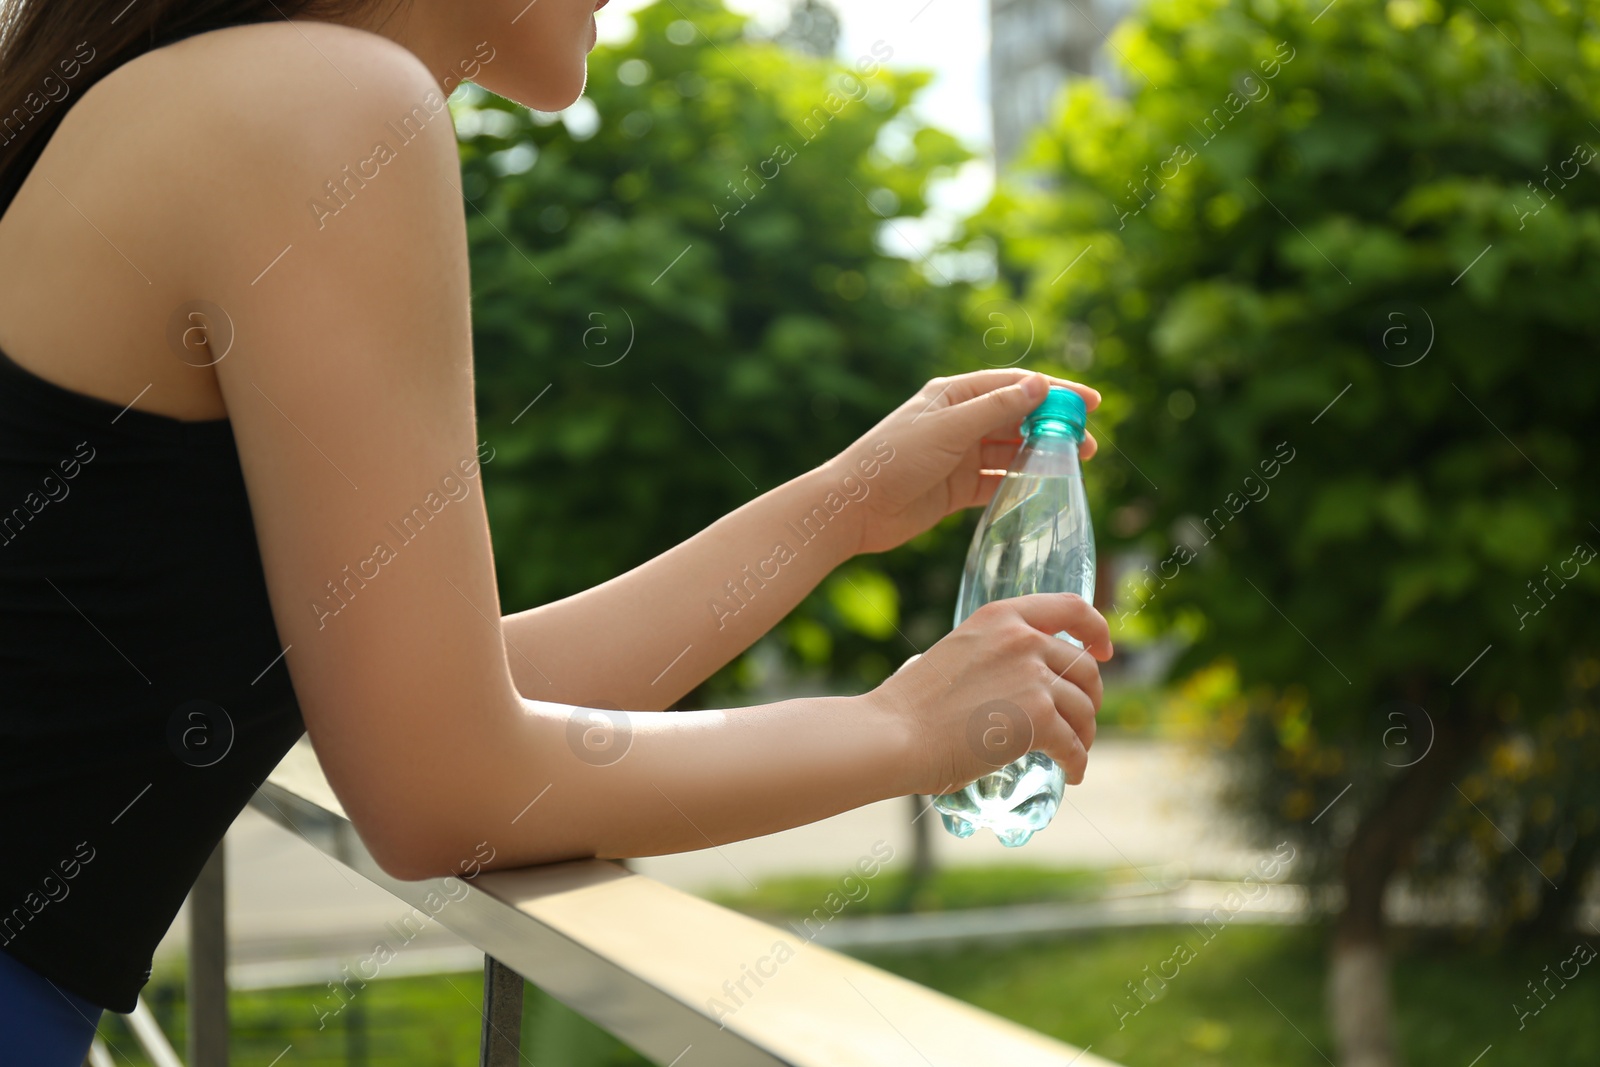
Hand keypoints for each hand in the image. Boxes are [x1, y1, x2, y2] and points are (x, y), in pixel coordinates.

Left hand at [825, 370, 1100, 555]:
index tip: (1090, 402)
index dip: (1055, 391)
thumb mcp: (948, 429)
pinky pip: (998, 481)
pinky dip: (1021, 482)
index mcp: (954, 395)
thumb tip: (1039, 384)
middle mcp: (959, 421)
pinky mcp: (957, 488)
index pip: (1015, 385)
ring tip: (1077, 465)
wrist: (854, 508)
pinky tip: (1046, 487)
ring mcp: (959, 455)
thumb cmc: (893, 459)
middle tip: (1089, 443)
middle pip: (1018, 418)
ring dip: (1042, 455)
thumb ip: (995, 409)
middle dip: (1054, 427)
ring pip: (1011, 451)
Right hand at [867, 593, 1112, 794]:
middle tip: (1079, 721)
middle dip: (1089, 697)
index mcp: (1001, 616)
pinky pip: (1074, 745)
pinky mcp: (1039, 719)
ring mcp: (1034, 678)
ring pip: (1084, 709)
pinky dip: (1077, 763)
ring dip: (1084, 734)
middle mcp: (1024, 639)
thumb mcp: (956, 653)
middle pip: (1084, 668)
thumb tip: (1016, 681)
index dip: (1096, 628)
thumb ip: (992, 655)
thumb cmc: (912, 704)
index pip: (1070, 607)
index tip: (1103, 649)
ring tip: (1071, 753)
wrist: (895, 734)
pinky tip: (1070, 774)